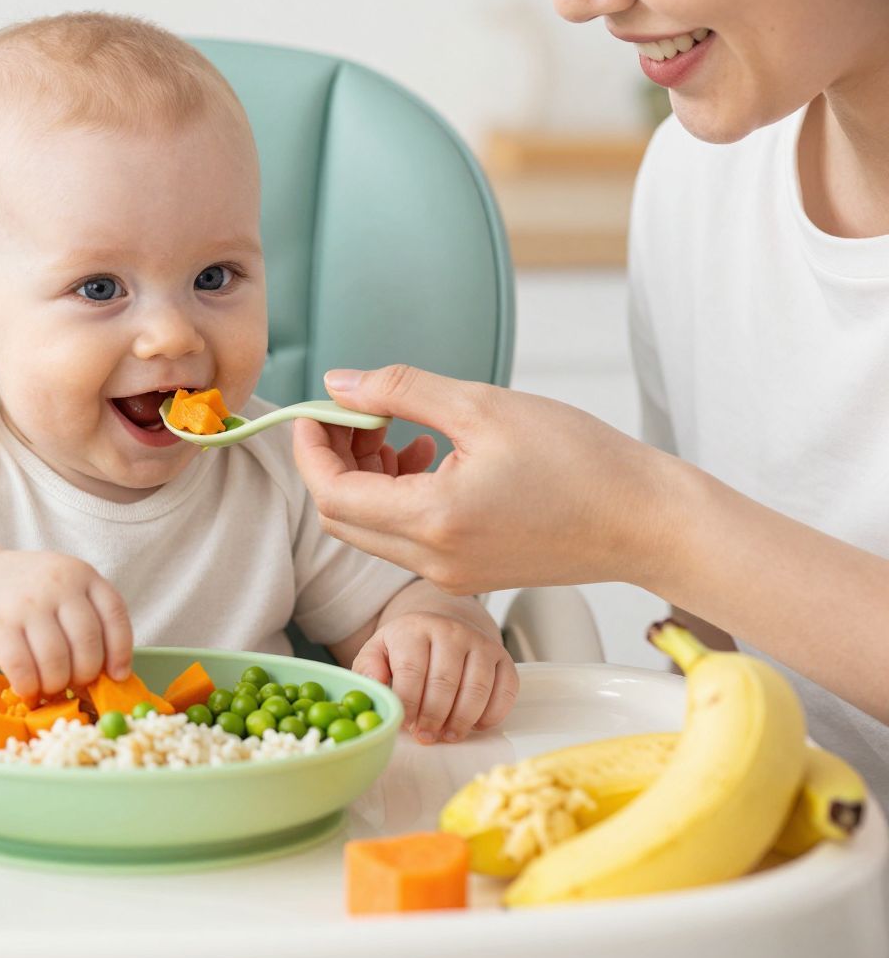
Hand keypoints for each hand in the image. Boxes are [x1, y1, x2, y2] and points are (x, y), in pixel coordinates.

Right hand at [0, 550, 132, 699]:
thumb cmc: (34, 594)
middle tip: (75, 683)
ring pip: (56, 660)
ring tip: (50, 686)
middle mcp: (58, 584)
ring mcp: (27, 603)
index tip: (117, 676)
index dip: (121, 652)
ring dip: (56, 684)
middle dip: (85, 674)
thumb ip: (89, 620)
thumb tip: (111, 676)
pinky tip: (28, 689)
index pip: (114, 616)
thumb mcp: (67, 589)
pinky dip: (29, 687)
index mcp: (83, 575)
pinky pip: (22, 668)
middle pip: (87, 643)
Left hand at [293, 365, 680, 594]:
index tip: (319, 407)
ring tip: (396, 429)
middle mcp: (432, 561)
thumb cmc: (582, 462)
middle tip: (356, 412)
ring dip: (366, 477)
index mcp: (432, 521)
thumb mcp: (484, 405)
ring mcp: (448, 575)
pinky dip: (398, 496)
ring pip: (371, 529)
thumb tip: (341, 382)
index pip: (331, 493)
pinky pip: (406, 538)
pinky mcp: (466, 574)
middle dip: (334, 460)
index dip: (311, 447)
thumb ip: (401, 389)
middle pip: (341, 516)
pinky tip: (428, 455)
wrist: (647, 521)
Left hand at [353, 612, 517, 743]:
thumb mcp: (378, 650)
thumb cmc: (408, 648)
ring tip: (447, 735)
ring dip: (462, 720)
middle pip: (445, 682)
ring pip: (477, 688)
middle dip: (433, 716)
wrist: (444, 628)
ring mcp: (480, 643)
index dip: (409, 704)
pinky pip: (505, 690)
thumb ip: (368, 667)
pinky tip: (474, 725)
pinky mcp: (503, 657)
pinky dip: (491, 714)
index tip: (405, 725)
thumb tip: (373, 683)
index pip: (411, 670)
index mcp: (415, 628)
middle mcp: (451, 631)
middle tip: (425, 736)